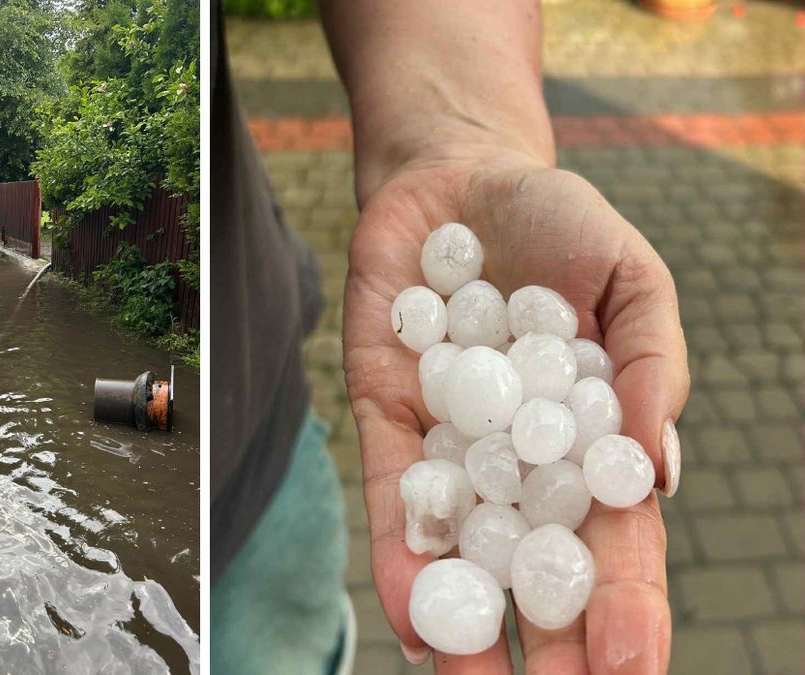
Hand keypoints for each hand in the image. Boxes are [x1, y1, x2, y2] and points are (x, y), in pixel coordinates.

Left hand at [342, 148, 688, 673]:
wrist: (458, 176)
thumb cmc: (560, 225)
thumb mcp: (633, 279)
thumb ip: (653, 364)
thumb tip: (659, 466)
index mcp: (590, 437)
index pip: (614, 538)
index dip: (625, 602)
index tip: (632, 666)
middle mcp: (518, 455)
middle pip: (537, 563)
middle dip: (547, 637)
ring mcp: (451, 439)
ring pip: (461, 547)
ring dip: (464, 619)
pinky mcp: (385, 414)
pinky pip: (391, 490)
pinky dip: (399, 548)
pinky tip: (407, 610)